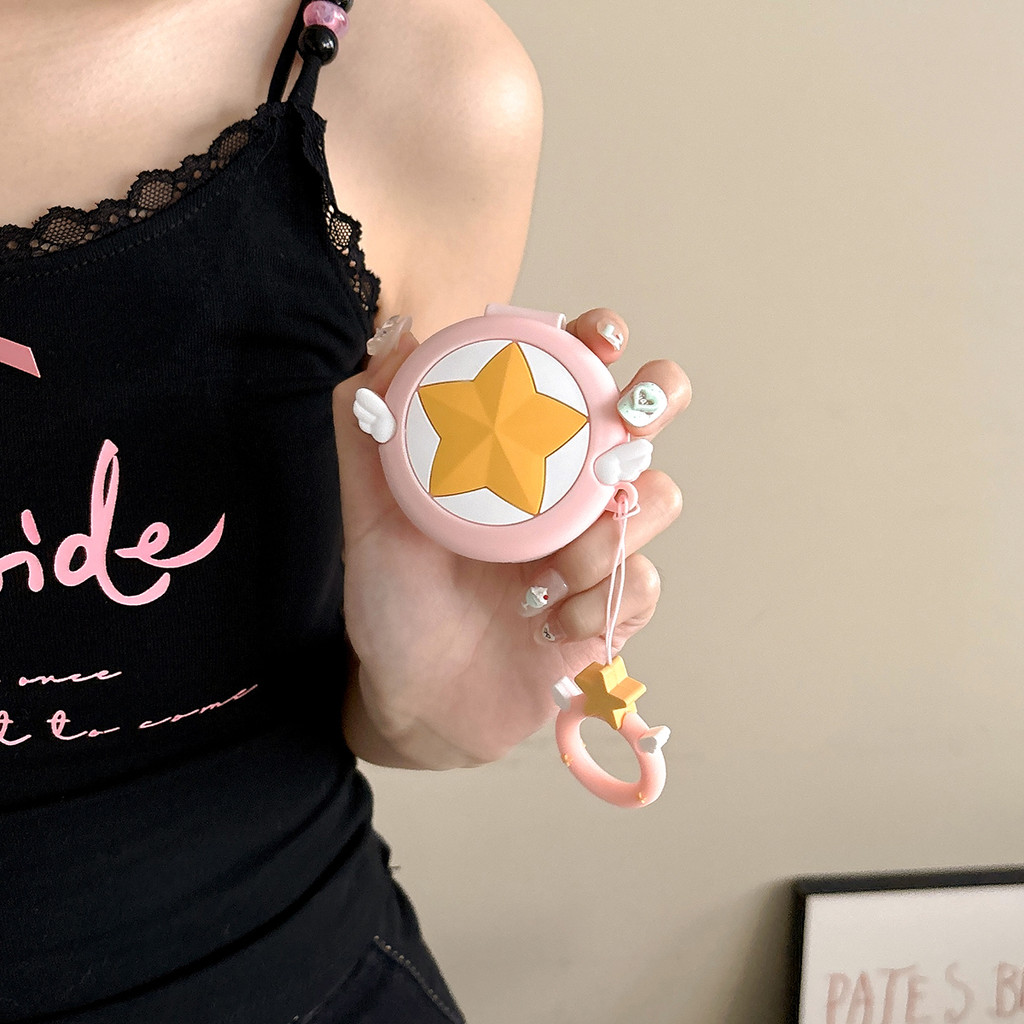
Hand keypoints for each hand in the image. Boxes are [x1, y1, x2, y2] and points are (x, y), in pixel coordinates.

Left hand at [332, 309, 690, 767]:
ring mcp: (594, 551)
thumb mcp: (368, 514)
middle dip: (658, 403)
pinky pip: (644, 584)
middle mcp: (564, 494)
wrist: (414, 700)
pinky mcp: (611, 610)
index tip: (599, 336)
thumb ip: (366, 427)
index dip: (599, 341)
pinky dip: (600, 600)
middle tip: (628, 423)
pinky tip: (549, 623)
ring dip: (610, 534)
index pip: (571, 379)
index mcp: (517, 460)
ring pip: (657, 501)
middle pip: (646, 423)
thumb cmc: (394, 602)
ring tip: (548, 574)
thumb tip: (396, 336)